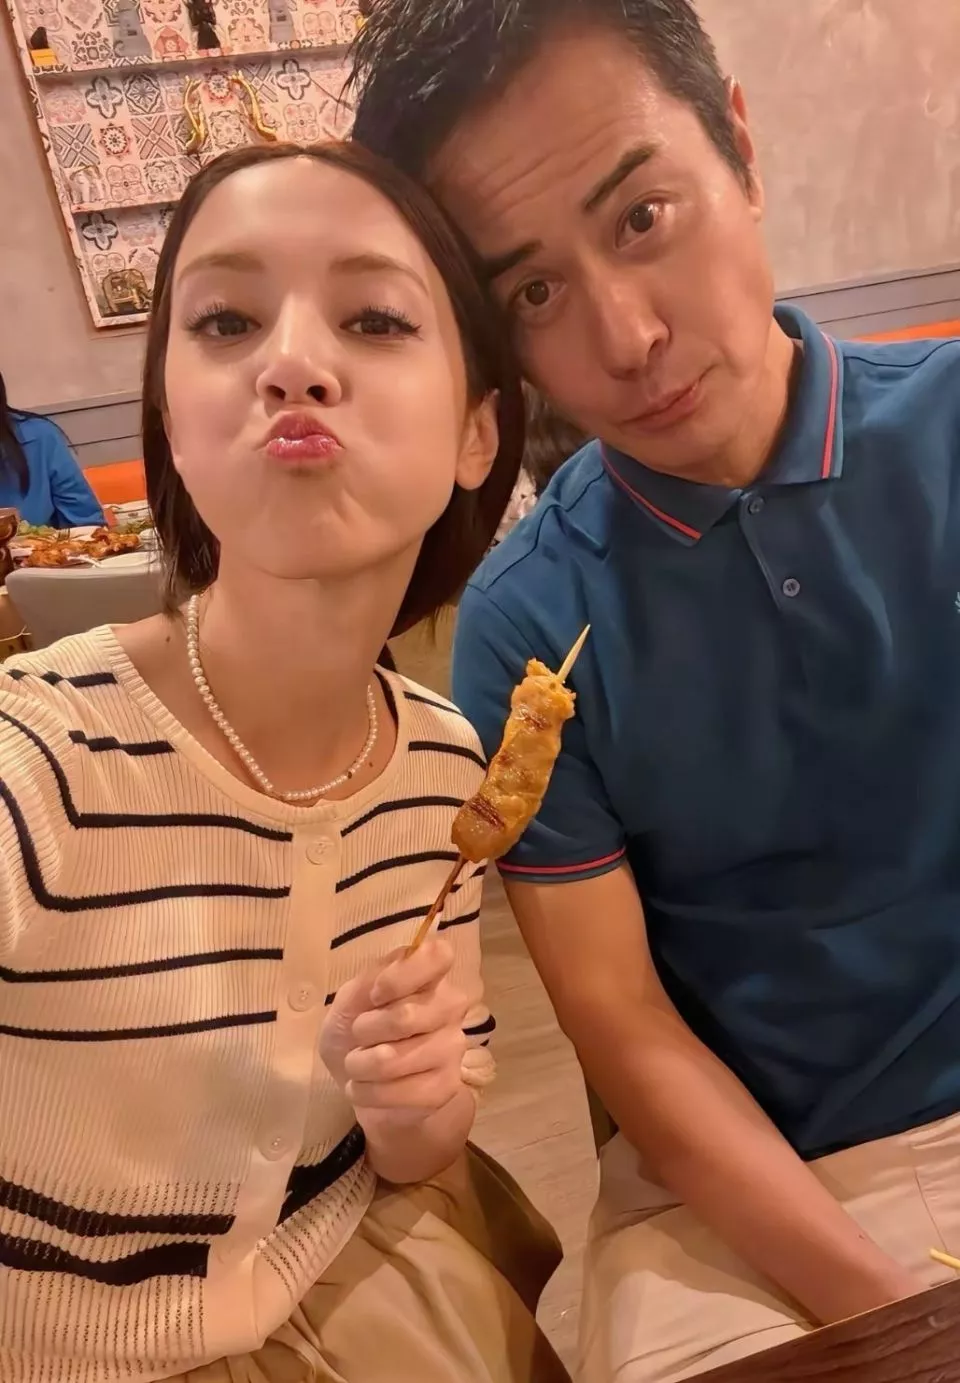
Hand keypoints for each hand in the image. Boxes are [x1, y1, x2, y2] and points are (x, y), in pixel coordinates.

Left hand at [319, 938, 468, 1133]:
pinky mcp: (445, 1088)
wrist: (361, 1080)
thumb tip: (381, 986)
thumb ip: (367, 982)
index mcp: (430, 975)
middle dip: (364, 1031)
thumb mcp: (351, 998)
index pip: (438, 955)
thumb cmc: (357, 1029)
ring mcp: (452, 1048)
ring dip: (359, 1066)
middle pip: (404, 1016)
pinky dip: (368, 1094)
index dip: (399, 976)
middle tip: (358, 1036)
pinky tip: (368, 1088)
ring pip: (392, 1060)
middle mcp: (451, 1006)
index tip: (375, 995)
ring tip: (358, 1066)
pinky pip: (397, 1094)